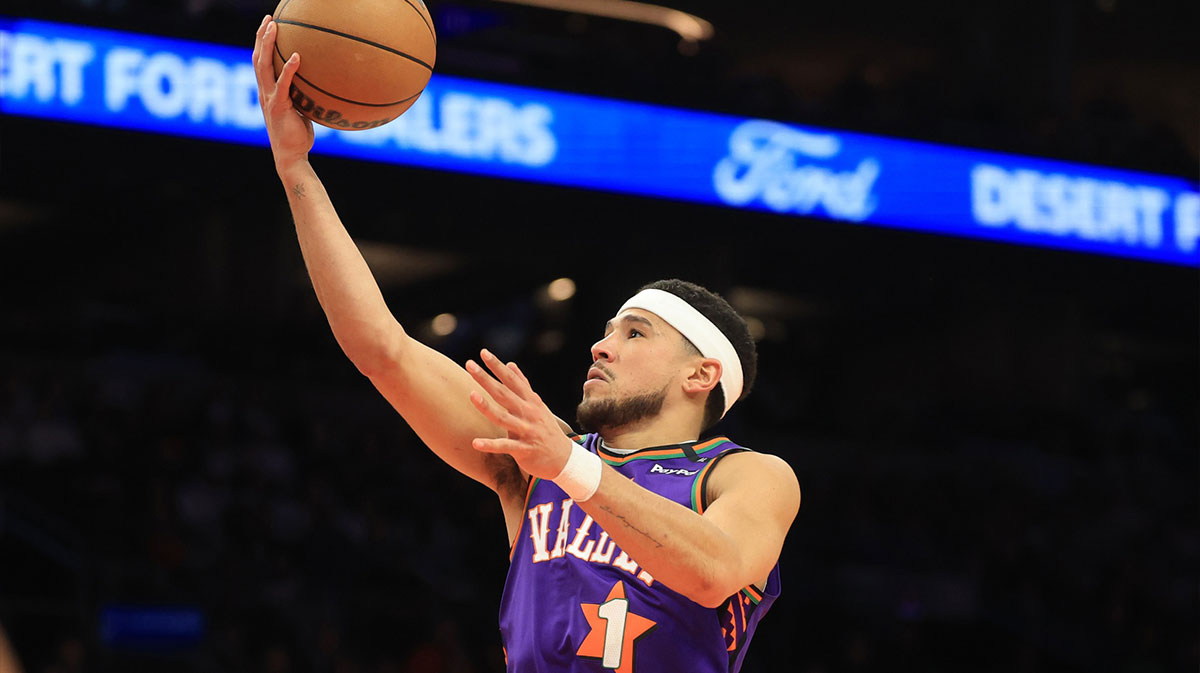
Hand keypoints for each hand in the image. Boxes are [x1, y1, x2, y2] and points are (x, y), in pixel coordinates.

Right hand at [252, 14, 314, 171]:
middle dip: (261, 36)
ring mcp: (268, 98)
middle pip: (258, 58)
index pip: (261, 62)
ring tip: (273, 27)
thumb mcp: (300, 110)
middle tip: (268, 18)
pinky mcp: (278, 107)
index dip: (262, 43)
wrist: (291, 156)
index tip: (268, 26)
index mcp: (266, 91)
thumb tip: (317, 83)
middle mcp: (263, 92)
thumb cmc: (298, 135)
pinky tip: (297, 56)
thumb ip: (301, 95)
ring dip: (267, 44)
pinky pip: (283, 84)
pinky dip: (289, 69)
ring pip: (263, 66)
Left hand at [465, 349, 573, 479]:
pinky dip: (490, 445)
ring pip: (503, 418)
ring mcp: (527, 431)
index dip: (498, 366)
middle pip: (504, 394)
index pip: (512, 380)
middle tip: (470, 365)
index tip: (483, 353)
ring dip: (487, 407)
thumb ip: (523, 385)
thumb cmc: (546, 429)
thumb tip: (510, 364)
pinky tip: (475, 443)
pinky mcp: (524, 450)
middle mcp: (529, 413)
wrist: (564, 459)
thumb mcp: (537, 405)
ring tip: (471, 395)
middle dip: (486, 379)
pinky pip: (505, 446)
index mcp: (530, 401)